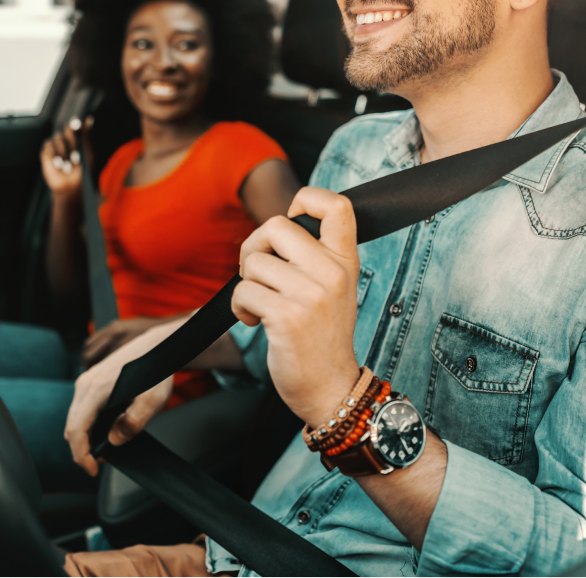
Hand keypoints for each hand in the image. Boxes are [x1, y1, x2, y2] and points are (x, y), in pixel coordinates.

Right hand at [40, 117, 92, 197]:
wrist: (70, 186)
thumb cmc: (82, 170)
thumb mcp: (88, 152)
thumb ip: (86, 136)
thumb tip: (90, 119)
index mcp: (78, 140)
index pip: (75, 126)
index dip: (76, 124)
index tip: (76, 123)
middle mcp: (66, 141)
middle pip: (66, 130)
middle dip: (71, 140)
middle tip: (76, 153)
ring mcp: (55, 146)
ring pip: (57, 138)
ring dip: (64, 151)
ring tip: (68, 164)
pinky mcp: (46, 153)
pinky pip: (48, 145)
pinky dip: (54, 154)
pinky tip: (58, 163)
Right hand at [65, 321, 181, 475]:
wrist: (156, 347)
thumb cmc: (155, 370)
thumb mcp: (153, 399)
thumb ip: (133, 422)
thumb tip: (113, 440)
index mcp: (96, 389)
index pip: (76, 430)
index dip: (81, 456)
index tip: (93, 470)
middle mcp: (85, 384)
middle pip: (71, 427)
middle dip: (83, 449)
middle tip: (102, 462)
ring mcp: (86, 381)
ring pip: (75, 418)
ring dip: (85, 437)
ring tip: (104, 449)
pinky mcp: (90, 381)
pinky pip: (82, 409)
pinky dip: (88, 425)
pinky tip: (104, 431)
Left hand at [232, 187, 360, 426]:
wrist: (330, 388)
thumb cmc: (324, 336)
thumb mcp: (334, 288)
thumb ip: (315, 256)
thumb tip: (278, 227)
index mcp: (345, 261)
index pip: (337, 206)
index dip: (307, 198)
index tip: (292, 219)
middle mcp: (332, 273)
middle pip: (277, 225)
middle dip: (254, 246)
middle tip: (257, 271)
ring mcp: (311, 295)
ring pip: (254, 262)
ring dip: (246, 285)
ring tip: (260, 305)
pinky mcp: (287, 317)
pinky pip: (243, 291)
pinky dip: (239, 306)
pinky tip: (255, 321)